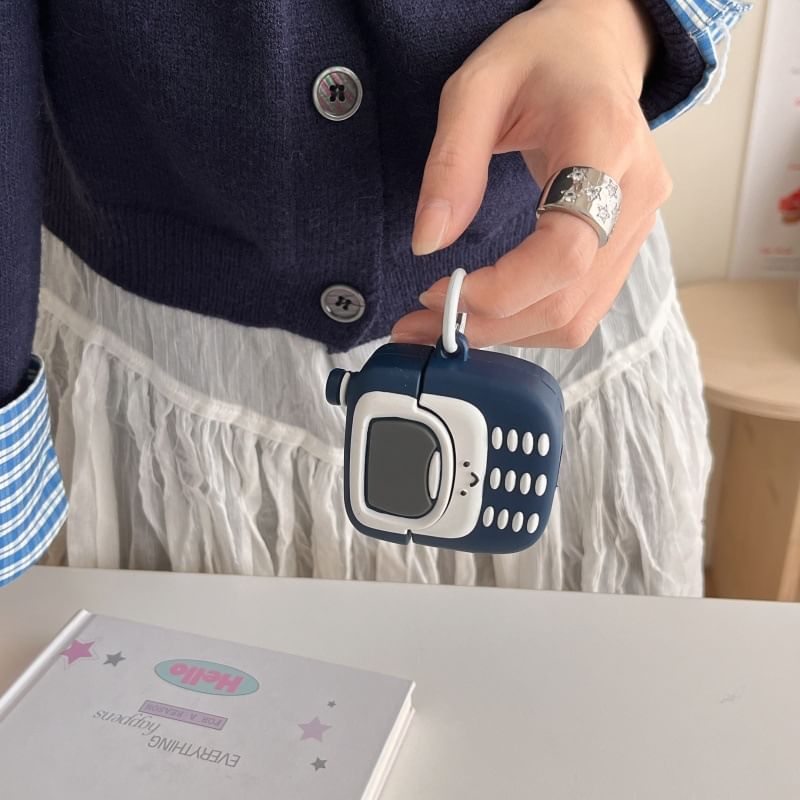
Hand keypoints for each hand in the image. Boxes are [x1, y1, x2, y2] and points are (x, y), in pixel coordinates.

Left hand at [391, 0, 670, 348]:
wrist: (596, 52)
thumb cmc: (540, 58)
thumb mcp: (476, 87)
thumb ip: (451, 163)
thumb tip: (428, 245)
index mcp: (605, 142)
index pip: (565, 249)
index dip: (503, 289)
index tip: (438, 291)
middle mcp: (635, 194)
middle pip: (567, 298)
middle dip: (489, 324)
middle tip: (421, 325)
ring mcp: (638, 225)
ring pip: (576, 317)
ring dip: (505, 333)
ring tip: (445, 323)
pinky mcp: (625, 245)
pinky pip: (580, 307)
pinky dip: (528, 322)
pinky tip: (487, 313)